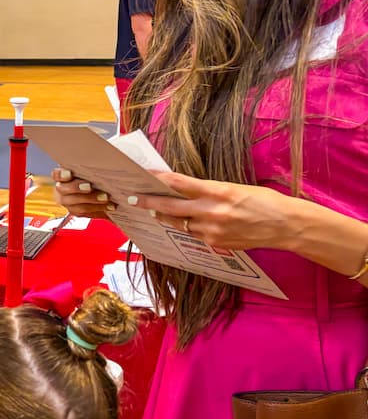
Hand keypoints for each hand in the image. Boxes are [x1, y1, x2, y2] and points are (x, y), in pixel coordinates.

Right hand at [52, 167, 115, 217]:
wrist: (98, 190)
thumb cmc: (92, 175)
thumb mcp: (88, 169)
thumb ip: (89, 166)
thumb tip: (101, 159)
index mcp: (62, 177)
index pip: (56, 175)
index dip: (61, 175)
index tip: (69, 174)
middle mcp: (62, 190)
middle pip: (64, 190)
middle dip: (77, 188)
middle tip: (90, 187)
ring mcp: (68, 203)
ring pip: (76, 204)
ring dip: (92, 201)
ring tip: (105, 198)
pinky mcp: (77, 212)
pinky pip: (86, 212)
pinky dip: (99, 209)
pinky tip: (110, 206)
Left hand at [129, 171, 294, 249]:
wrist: (285, 225)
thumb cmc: (263, 201)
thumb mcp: (235, 188)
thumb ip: (209, 191)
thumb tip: (184, 189)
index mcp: (218, 191)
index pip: (180, 183)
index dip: (160, 178)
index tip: (146, 175)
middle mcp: (212, 211)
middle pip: (171, 206)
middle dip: (149, 202)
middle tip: (134, 198)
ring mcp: (212, 230)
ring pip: (179, 223)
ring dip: (166, 216)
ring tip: (155, 210)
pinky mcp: (216, 244)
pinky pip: (194, 234)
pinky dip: (188, 227)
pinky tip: (185, 222)